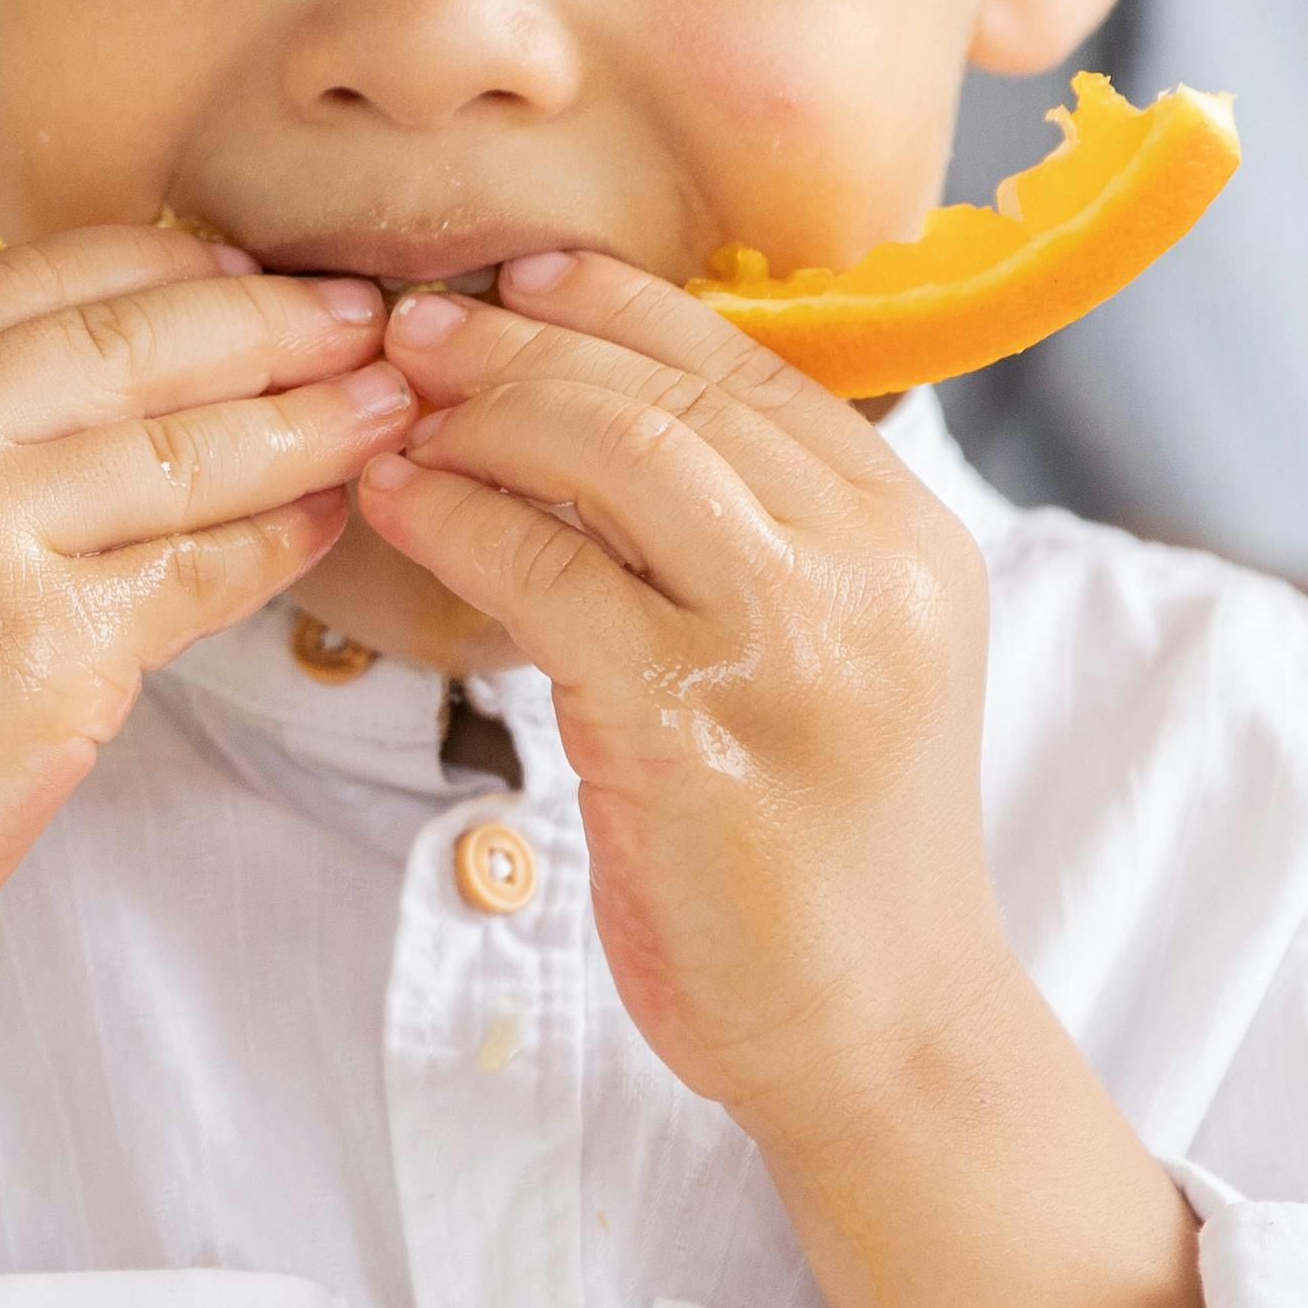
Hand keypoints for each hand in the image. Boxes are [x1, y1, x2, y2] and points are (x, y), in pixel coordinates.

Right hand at [0, 222, 400, 1038]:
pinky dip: (279, 542)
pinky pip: (199, 573)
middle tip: (370, 316)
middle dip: (276, 323)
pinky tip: (326, 521)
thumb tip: (111, 353)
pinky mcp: (41, 655)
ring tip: (390, 407)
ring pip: (189, 452)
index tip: (260, 268)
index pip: (44, 276)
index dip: (177, 265)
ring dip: (312, 425)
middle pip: (135, 343)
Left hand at [351, 251, 1009, 1127]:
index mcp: (910, 533)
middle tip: (418, 325)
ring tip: (397, 401)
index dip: (625, 308)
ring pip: (616, 456)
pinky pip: (546, 574)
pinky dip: (458, 520)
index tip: (527, 277)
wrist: (881, 1030)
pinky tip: (399, 505)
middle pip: (674, 397)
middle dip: (529, 344)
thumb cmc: (830, 858)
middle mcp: (867, 566)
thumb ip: (762, 546)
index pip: (754, 371)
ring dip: (487, 413)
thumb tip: (607, 427)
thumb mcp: (837, 661)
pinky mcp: (692, 725)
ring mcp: (789, 642)